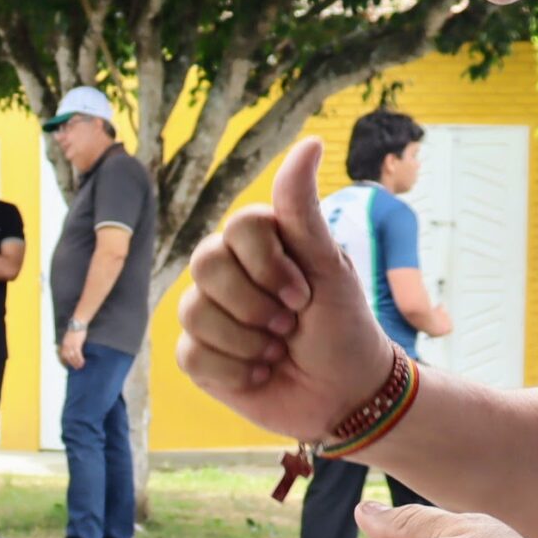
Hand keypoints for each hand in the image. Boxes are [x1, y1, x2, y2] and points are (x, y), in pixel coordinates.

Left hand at [58, 325, 86, 371]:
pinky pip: (78, 354)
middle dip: (72, 363)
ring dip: (77, 363)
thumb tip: (72, 348)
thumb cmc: (75, 329)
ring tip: (80, 366)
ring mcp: (71, 345)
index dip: (66, 360)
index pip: (63, 354)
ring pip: (73, 357)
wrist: (78, 323)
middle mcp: (66, 345)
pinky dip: (80, 359)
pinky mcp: (77, 344)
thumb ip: (70, 342)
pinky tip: (83, 362)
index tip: (69, 364)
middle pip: (68, 357)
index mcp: (64, 343)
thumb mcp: (70, 337)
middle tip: (76, 368)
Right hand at [177, 138, 393, 441]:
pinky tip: (259, 375)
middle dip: (255, 305)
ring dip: (248, 342)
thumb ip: (304, 210)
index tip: (303, 294)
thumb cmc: (344, 326)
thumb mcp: (330, 268)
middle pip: (206, 264)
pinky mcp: (199, 356)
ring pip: (194, 312)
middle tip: (290, 325)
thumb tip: (308, 142)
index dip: (268, 265)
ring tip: (277, 353)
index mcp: (261, 244)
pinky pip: (192, 354)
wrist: (345, 395)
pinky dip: (234, 371)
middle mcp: (229, 273)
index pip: (238, 227)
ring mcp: (209, 313)